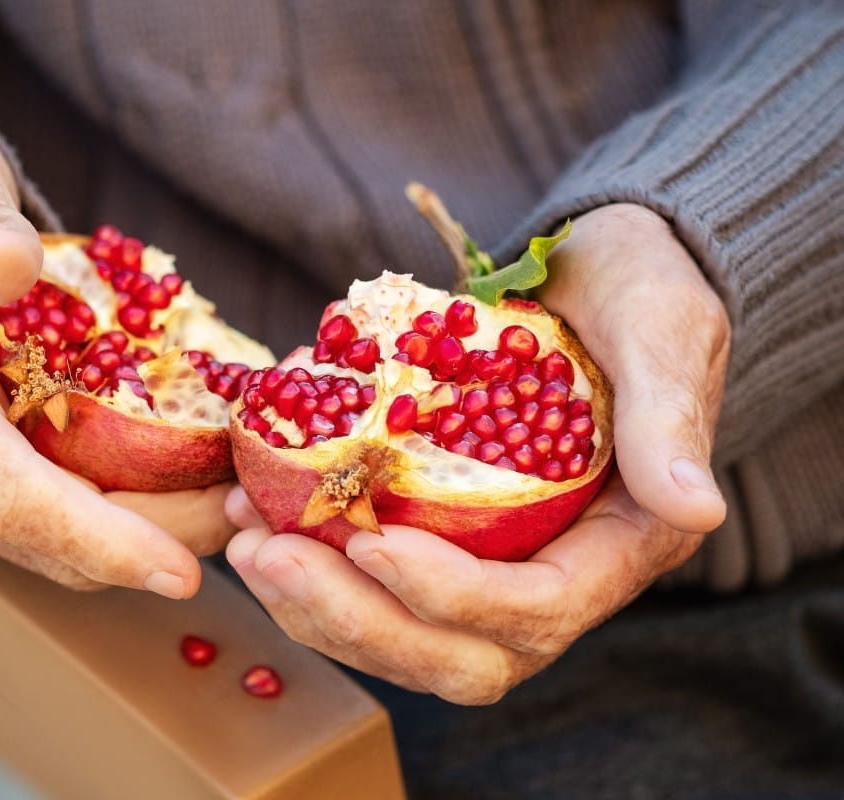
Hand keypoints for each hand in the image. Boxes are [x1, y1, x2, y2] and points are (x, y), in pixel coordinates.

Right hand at [0, 112, 232, 596]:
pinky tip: (181, 482)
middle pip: (48, 538)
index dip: (100, 539)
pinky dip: (118, 518)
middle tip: (255, 510)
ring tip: (234, 498)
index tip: (182, 572)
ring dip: (148, 535)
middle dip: (157, 540)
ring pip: (52, 545)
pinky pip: (46, 524)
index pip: (9, 496)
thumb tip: (7, 263)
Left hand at [225, 204, 729, 701]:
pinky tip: (253, 515)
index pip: (533, 609)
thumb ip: (670, 415)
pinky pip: (368, 587)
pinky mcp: (438, 539)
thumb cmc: (635, 290)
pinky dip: (307, 566)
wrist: (593, 274)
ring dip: (315, 606)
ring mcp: (487, 566)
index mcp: (615, 546)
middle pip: (456, 654)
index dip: (453, 596)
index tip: (375, 544)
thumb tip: (692, 509)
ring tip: (249, 544)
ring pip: (400, 635)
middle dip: (359, 621)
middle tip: (275, 559)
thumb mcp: (662, 329)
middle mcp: (549, 576)